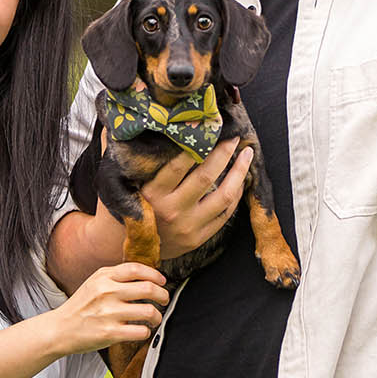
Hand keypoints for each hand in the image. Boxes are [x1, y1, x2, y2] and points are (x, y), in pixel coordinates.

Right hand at [53, 262, 168, 354]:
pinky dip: (147, 332)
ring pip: (149, 311)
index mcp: (103, 277)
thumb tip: (147, 276)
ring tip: (155, 318)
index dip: (155, 275)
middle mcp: (107, 292)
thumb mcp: (94, 282)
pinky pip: (141, 331)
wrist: (60, 329)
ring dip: (157, 316)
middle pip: (148, 288)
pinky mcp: (110, 333)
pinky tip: (142, 331)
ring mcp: (109, 313)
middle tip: (164, 300)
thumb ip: (116, 277)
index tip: (162, 281)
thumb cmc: (80, 306)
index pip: (136, 269)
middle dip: (163, 295)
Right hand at [143, 137, 253, 261]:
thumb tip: (153, 127)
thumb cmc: (132, 208)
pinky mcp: (198, 239)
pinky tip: (239, 181)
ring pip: (223, 197)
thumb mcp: (130, 184)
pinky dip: (235, 196)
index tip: (209, 127)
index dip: (197, 144)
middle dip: (224, 153)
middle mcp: (172, 211)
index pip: (179, 164)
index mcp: (153, 194)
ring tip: (246, 156)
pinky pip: (225, 215)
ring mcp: (187, 227)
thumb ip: (142, 160)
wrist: (132, 250)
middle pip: (206, 177)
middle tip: (234, 137)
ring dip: (239, 173)